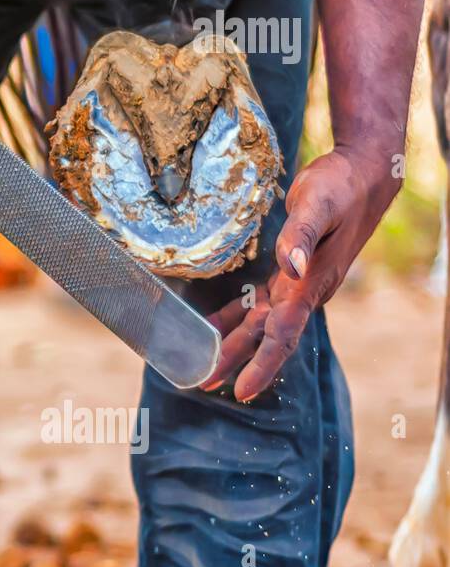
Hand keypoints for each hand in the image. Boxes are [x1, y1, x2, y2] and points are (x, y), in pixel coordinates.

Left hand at [199, 148, 399, 400]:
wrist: (362, 175)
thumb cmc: (340, 188)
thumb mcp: (317, 204)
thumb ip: (300, 234)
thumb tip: (288, 266)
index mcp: (311, 283)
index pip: (284, 332)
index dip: (263, 363)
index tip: (242, 390)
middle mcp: (305, 290)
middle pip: (268, 336)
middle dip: (237, 362)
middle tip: (205, 384)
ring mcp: (298, 284)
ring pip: (261, 323)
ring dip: (234, 345)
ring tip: (206, 368)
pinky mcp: (291, 274)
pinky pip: (260, 303)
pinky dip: (236, 317)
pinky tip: (214, 326)